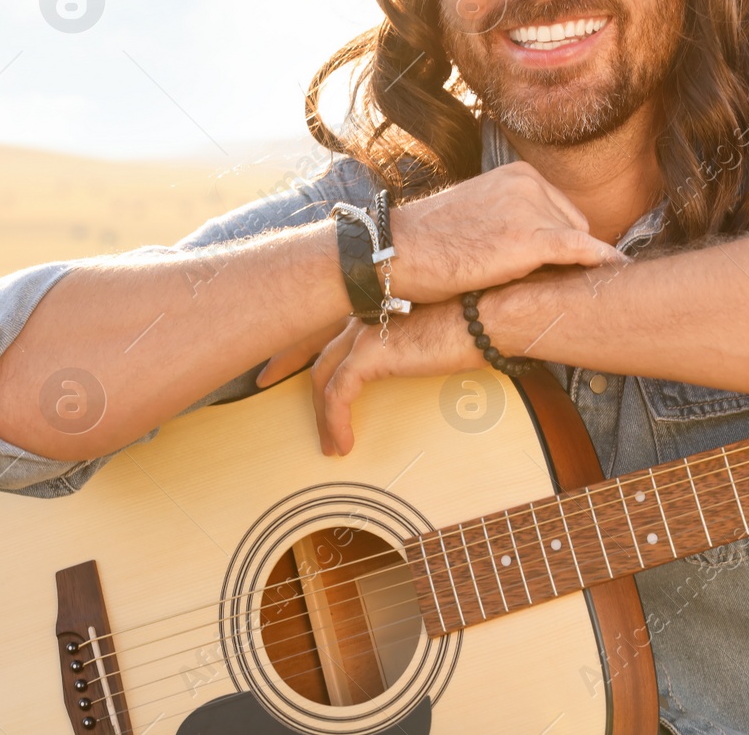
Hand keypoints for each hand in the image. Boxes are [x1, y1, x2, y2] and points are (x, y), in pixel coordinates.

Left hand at [256, 300, 480, 455]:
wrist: (486, 317)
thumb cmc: (471, 323)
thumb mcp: (430, 331)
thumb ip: (407, 340)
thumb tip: (406, 359)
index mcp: (372, 303)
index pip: (322, 321)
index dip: (297, 340)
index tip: (278, 356)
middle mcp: (360, 312)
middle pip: (309, 344)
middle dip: (283, 364)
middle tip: (262, 381)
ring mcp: (362, 331)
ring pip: (321, 376)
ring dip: (319, 414)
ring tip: (327, 443)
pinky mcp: (370, 354)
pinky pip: (338, 395)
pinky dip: (335, 422)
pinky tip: (343, 445)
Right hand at [387, 162, 626, 302]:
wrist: (397, 251)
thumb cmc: (428, 241)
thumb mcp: (476, 211)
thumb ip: (508, 216)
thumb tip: (532, 244)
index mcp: (516, 174)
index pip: (560, 211)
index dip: (559, 242)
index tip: (559, 267)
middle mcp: (529, 183)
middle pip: (573, 226)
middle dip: (565, 254)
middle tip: (551, 283)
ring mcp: (531, 209)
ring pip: (575, 245)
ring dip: (569, 268)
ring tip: (559, 289)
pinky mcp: (531, 239)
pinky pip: (582, 252)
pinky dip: (602, 263)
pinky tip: (619, 273)